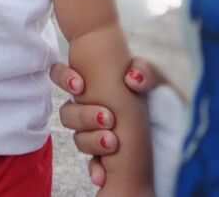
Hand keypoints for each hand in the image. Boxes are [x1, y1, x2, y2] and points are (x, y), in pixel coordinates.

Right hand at [50, 57, 163, 187]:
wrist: (181, 130)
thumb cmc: (164, 98)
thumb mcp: (157, 80)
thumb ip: (145, 71)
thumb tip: (131, 79)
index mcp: (96, 85)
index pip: (64, 76)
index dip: (63, 77)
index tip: (80, 85)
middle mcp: (91, 109)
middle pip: (67, 112)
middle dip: (82, 116)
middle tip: (107, 118)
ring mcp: (98, 135)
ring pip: (78, 138)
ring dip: (91, 141)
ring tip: (112, 142)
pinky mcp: (108, 159)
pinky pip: (93, 166)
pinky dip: (96, 169)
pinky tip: (102, 173)